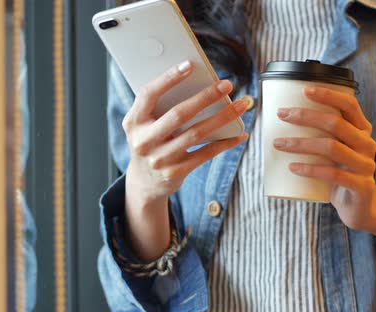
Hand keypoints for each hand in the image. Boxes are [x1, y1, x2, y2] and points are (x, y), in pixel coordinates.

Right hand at [123, 60, 247, 260]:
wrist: (144, 182)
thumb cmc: (150, 142)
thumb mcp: (145, 125)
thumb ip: (160, 106)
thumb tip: (198, 83)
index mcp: (133, 122)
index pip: (149, 94)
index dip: (168, 78)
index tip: (190, 65)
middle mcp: (144, 141)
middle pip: (179, 114)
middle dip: (206, 97)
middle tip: (227, 84)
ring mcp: (159, 159)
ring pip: (196, 133)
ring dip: (222, 117)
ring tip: (241, 105)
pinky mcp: (175, 173)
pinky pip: (205, 154)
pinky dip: (224, 143)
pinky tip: (239, 134)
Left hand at [272, 86, 375, 230]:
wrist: (359, 207)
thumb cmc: (339, 173)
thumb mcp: (334, 151)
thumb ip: (319, 135)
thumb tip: (281, 120)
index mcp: (361, 130)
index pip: (349, 105)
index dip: (328, 95)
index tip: (304, 90)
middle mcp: (367, 144)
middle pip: (336, 124)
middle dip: (305, 116)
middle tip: (281, 115)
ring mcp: (365, 166)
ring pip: (331, 148)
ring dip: (301, 143)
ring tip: (278, 143)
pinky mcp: (360, 186)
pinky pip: (333, 175)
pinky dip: (310, 169)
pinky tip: (292, 167)